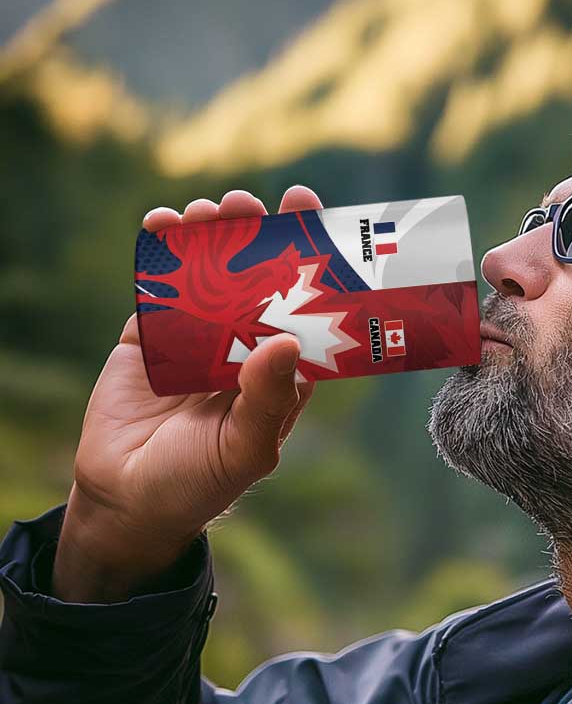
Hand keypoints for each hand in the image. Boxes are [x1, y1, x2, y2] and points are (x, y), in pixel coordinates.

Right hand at [52, 186, 321, 601]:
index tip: (312, 217)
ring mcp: (197, 338)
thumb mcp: (245, 449)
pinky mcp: (151, 335)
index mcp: (280, 372)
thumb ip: (267, 399)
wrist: (127, 499)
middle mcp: (244, 347)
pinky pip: (158, 286)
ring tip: (208, 211)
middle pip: (257, 279)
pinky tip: (162, 224)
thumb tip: (285, 341)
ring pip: (209, 274)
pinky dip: (159, 252)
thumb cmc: (200, 482)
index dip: (311, 263)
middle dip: (256, 236)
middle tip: (251, 204)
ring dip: (210, 236)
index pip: (305, 309)